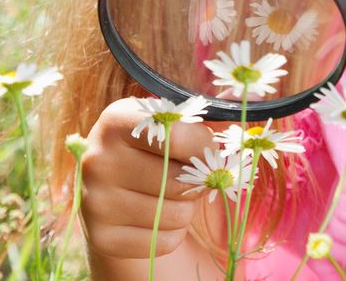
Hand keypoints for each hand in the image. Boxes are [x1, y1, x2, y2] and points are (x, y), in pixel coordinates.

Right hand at [79, 97, 219, 259]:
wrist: (118, 190)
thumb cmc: (160, 149)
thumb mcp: (178, 124)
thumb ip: (212, 114)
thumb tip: (251, 102)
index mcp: (117, 119)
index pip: (177, 134)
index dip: (203, 145)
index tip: (207, 147)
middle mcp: (98, 158)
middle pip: (179, 180)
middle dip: (197, 181)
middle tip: (188, 174)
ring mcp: (94, 201)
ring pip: (175, 214)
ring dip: (186, 209)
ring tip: (170, 195)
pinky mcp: (100, 238)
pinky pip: (163, 242)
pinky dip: (172, 233)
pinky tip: (156, 217)